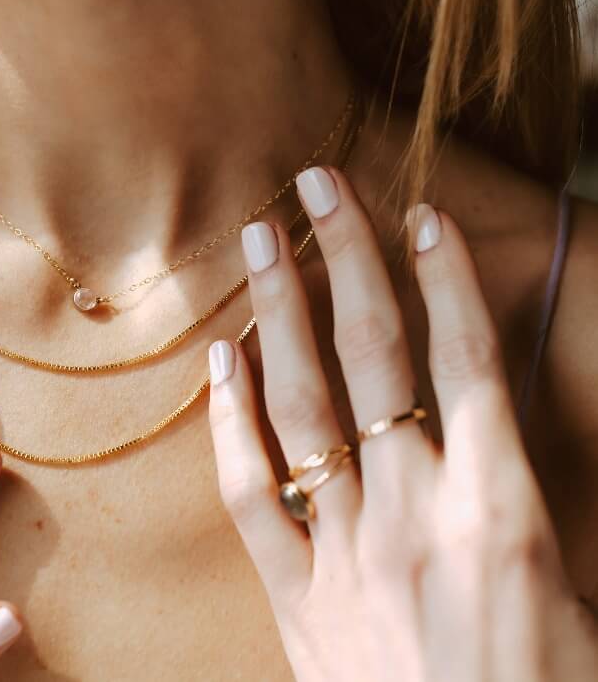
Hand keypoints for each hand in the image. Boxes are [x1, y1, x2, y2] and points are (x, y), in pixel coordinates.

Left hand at [208, 167, 597, 681]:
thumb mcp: (578, 598)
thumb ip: (528, 503)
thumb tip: (499, 429)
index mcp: (501, 513)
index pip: (465, 361)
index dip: (444, 278)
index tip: (421, 213)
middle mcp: (414, 512)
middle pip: (373, 354)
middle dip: (346, 256)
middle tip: (317, 184)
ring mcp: (344, 550)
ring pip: (301, 403)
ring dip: (280, 310)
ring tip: (262, 241)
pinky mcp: (296, 597)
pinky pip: (252, 491)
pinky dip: (231, 421)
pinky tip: (221, 360)